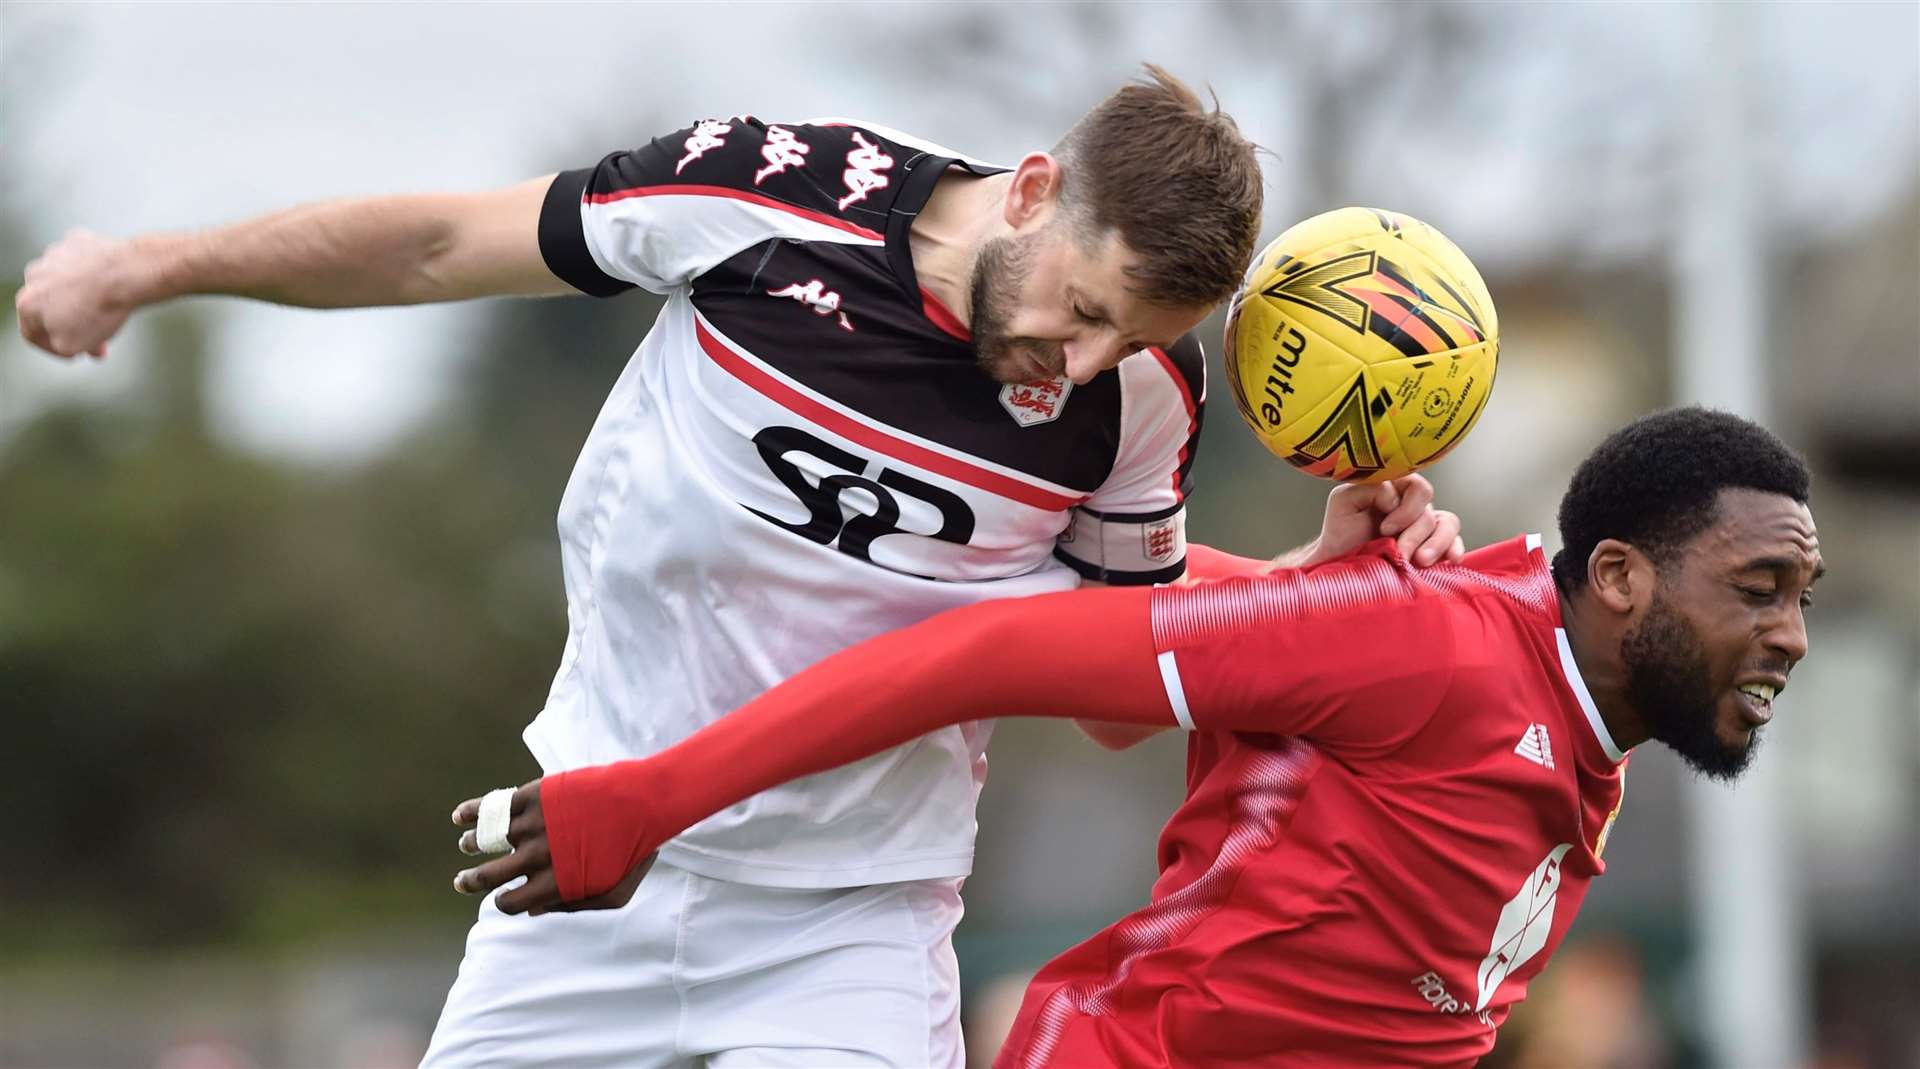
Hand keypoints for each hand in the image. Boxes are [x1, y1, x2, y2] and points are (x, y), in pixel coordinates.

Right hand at [16, 229, 138, 358]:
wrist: (125, 274)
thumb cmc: (97, 311)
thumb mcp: (72, 345)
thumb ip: (58, 347)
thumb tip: (63, 338)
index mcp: (26, 302)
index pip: (32, 334)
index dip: (54, 349)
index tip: (77, 354)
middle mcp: (34, 275)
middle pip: (51, 307)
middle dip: (73, 326)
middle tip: (100, 342)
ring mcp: (55, 254)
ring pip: (66, 283)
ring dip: (82, 299)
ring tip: (108, 312)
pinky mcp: (77, 240)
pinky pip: (83, 262)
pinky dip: (94, 274)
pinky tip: (112, 286)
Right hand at [451, 780, 652, 915]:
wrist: (644, 801)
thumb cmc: (634, 850)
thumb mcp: (614, 894)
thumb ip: (574, 907)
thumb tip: (535, 911)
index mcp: (554, 883)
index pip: (510, 903)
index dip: (503, 903)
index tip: (502, 897)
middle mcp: (537, 857)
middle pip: (487, 877)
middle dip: (469, 882)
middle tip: (462, 882)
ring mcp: (532, 825)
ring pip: (485, 839)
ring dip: (471, 845)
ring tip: (467, 846)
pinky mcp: (533, 797)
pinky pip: (492, 806)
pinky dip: (471, 812)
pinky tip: (460, 816)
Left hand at [1296, 474, 1463, 567]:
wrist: (1340, 564)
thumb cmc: (1341, 531)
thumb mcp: (1344, 500)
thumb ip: (1370, 487)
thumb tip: (1396, 498)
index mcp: (1394, 488)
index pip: (1417, 485)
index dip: (1406, 508)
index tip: (1385, 529)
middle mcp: (1412, 505)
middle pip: (1430, 510)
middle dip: (1415, 534)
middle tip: (1400, 552)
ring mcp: (1425, 527)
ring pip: (1448, 523)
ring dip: (1436, 544)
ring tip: (1419, 561)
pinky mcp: (1434, 548)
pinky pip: (1455, 542)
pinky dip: (1455, 549)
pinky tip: (1451, 560)